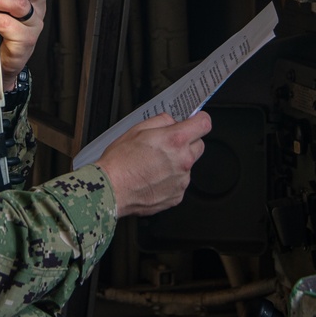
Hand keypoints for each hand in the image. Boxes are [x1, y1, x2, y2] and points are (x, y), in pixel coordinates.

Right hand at [96, 112, 210, 217]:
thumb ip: (161, 121)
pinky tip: (153, 178)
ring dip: (177, 163)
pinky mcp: (177, 196)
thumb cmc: (120, 162)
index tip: (196, 122)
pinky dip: (170, 180)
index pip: (204, 124)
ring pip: (188, 165)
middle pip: (199, 145)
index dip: (200, 120)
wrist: (111, 190)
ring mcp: (181, 180)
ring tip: (154, 165)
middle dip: (187, 142)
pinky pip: (180, 183)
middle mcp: (183, 161)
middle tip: (167, 145)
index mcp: (175, 140)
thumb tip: (172, 121)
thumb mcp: (137, 129)